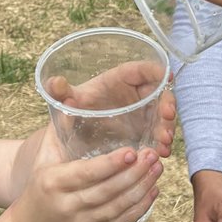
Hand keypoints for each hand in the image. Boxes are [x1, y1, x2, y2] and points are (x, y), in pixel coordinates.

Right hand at [15, 141, 162, 221]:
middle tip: (152, 156)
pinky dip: (140, 208)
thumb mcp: (43, 156)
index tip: (132, 151)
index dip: (111, 164)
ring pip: (117, 208)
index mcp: (53, 182)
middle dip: (134, 173)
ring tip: (158, 169)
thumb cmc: (41, 183)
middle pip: (107, 191)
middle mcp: (67, 205)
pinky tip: (153, 191)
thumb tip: (69, 97)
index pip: (87, 173)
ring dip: (141, 188)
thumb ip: (59, 129)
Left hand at [45, 61, 175, 157]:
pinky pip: (159, 133)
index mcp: (121, 79)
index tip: (167, 76)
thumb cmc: (76, 108)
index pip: (142, 69)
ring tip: (164, 142)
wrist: (77, 132)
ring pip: (163, 115)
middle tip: (168, 116)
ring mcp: (144, 112)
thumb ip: (61, 92)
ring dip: (167, 127)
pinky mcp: (146, 130)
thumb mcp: (68, 100)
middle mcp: (136, 93)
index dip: (156, 70)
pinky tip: (162, 152)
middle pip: (159, 93)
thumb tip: (54, 83)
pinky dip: (162, 142)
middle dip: (167, 104)